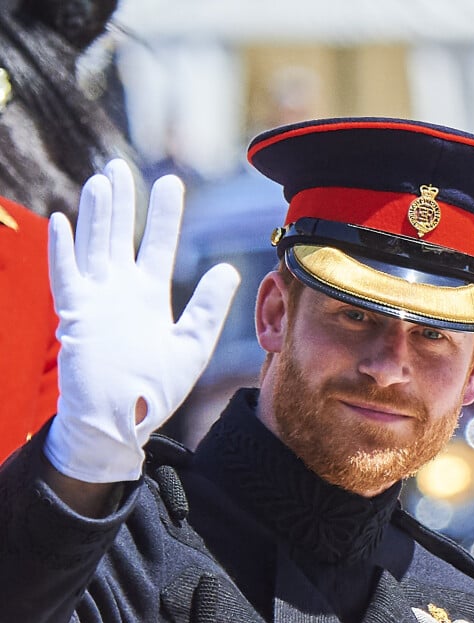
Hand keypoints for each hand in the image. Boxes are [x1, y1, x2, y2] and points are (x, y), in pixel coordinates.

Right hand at [44, 158, 239, 482]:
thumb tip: (229, 269)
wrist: (119, 422)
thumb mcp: (191, 347)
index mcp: (150, 297)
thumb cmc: (153, 391)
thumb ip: (208, 309)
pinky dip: (63, 250)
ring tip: (101, 181)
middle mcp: (121, 292)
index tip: (171, 181)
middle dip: (122, 202)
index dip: (163, 214)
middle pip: (120, 235)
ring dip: (96, 214)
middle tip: (122, 167)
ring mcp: (95, 301)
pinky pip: (65, 276)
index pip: (157, 245)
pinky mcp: (74, 315)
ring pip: (93, 246)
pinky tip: (62, 220)